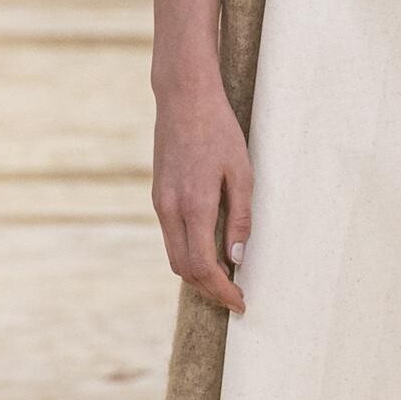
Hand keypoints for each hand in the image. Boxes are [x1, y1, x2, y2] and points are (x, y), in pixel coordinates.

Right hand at [152, 76, 253, 312]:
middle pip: (183, 268)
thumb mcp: (242, 173)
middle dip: (208, 290)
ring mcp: (160, 202)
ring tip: (224, 281)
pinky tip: (208, 253)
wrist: (184, 98)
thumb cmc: (219, 131)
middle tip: (234, 298)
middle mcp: (171, 209)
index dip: (222, 290)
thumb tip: (237, 258)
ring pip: (173, 255)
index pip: (203, 265)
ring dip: (196, 275)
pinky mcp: (158, 195)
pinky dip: (187, 253)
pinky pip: (171, 236)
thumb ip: (240, 218)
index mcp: (195, 205)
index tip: (241, 301)